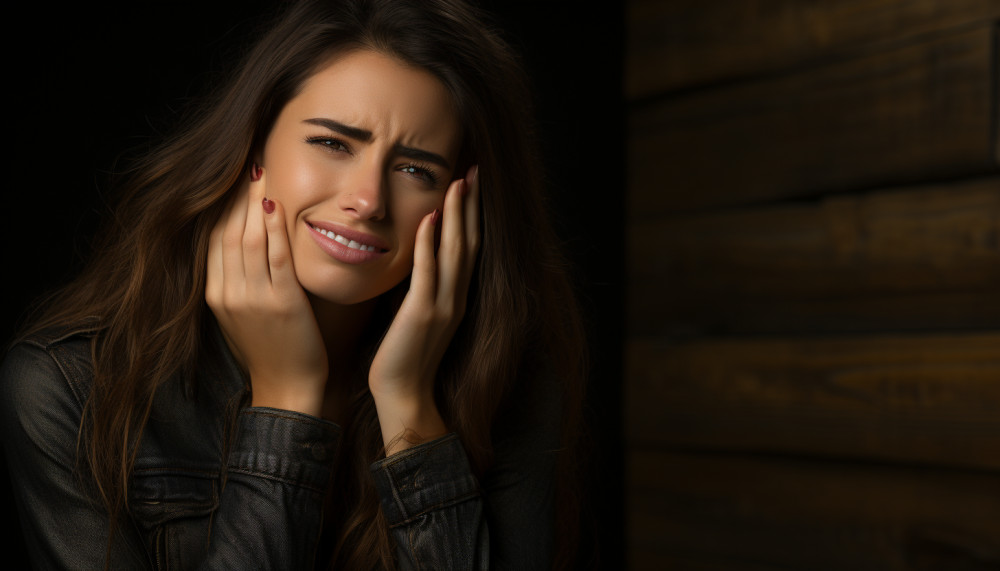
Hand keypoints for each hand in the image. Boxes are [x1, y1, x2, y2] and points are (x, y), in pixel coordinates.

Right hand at [205, 168, 328, 415]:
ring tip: (261, 171)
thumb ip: (235, 281)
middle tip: (248, 161)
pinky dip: (275, 229)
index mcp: (215, 294)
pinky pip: (276, 258)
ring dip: (254, 203)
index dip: (222, 205)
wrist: (286, 390)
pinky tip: (278, 205)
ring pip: (248, 240)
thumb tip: (237, 244)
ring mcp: (253, 298)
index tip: (232, 177)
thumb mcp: (240, 315)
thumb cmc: (268, 351)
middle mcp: (228, 293)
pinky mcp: (281, 303)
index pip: (213, 238)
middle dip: (236, 195)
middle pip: (227, 232)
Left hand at [369, 165, 479, 453]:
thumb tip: (412, 259)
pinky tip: (430, 218)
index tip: (470, 184)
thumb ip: (419, 287)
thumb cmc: (403, 357)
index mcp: (454, 296)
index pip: (467, 247)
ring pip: (455, 251)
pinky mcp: (423, 314)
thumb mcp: (415, 315)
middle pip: (469, 242)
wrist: (404, 395)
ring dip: (457, 215)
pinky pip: (428, 272)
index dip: (471, 215)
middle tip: (474, 171)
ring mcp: (443, 305)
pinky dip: (430, 244)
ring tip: (459, 182)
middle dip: (472, 205)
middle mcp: (456, 297)